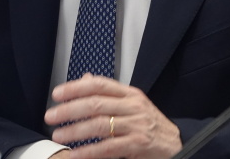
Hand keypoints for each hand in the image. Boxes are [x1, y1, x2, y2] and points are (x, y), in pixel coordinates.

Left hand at [44, 73, 181, 158]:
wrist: (178, 145)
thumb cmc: (151, 126)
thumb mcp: (132, 104)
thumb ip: (108, 93)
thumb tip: (84, 78)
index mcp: (130, 94)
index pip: (99, 84)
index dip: (76, 88)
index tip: (57, 94)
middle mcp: (133, 106)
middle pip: (96, 103)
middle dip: (70, 109)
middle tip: (51, 116)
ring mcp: (137, 125)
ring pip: (100, 124)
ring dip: (75, 130)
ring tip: (59, 135)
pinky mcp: (139, 144)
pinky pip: (109, 148)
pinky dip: (89, 152)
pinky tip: (75, 155)